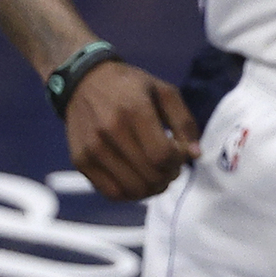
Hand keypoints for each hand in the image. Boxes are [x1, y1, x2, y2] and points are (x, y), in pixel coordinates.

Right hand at [64, 62, 199, 201]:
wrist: (85, 82)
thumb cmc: (131, 87)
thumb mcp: (165, 92)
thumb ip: (184, 122)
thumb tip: (195, 155)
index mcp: (135, 110)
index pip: (162, 155)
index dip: (178, 162)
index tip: (179, 153)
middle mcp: (110, 131)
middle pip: (149, 175)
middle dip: (169, 176)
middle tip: (172, 167)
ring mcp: (92, 149)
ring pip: (131, 189)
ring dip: (152, 189)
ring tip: (158, 176)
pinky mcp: (80, 161)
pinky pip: (111, 193)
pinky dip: (131, 194)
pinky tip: (140, 182)